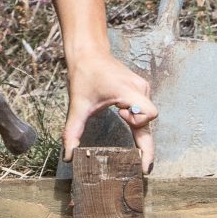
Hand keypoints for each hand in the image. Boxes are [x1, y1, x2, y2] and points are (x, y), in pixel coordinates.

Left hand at [63, 52, 155, 169]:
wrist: (88, 52)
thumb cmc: (85, 74)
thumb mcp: (78, 105)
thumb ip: (73, 132)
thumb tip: (68, 156)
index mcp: (127, 91)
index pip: (148, 116)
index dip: (148, 144)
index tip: (144, 165)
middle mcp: (140, 88)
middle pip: (147, 119)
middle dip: (138, 131)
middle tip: (126, 135)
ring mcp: (142, 87)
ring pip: (146, 114)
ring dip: (134, 120)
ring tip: (117, 111)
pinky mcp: (139, 88)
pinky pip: (143, 108)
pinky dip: (135, 116)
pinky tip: (123, 113)